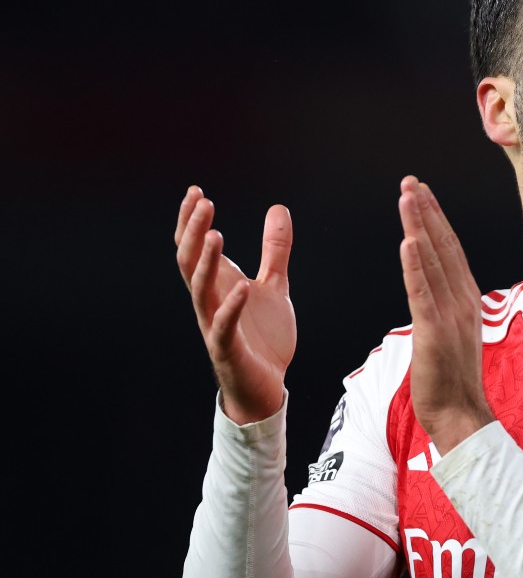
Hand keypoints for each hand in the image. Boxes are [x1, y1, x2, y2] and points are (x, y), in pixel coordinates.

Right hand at [175, 185, 295, 423]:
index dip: (191, 221)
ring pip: (200, 290)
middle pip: (190, 261)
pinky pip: (224, 326)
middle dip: (194, 231)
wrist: (267, 386)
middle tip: (203, 202)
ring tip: (216, 235)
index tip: (196, 191)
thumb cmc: (264, 337)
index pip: (194, 247)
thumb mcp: (275, 285)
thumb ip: (274, 250)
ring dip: (206, 262)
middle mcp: (210, 301)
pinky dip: (231, 306)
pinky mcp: (228, 348)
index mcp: (219, 284)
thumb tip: (278, 208)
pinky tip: (242, 286)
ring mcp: (215, 325)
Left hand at [398, 175, 494, 451]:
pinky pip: (422, 293)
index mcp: (467, 298)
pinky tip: (408, 242)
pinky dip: (415, 266)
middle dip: (426, 212)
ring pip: (431, 261)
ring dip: (419, 226)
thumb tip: (435, 287)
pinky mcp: (433, 331)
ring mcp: (450, 314)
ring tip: (407, 197)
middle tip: (410, 181)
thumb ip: (446, 306)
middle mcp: (463, 300)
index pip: (450, 250)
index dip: (436, 219)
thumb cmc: (452, 379)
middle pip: (442, 246)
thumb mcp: (453, 333)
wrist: (461, 414)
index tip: (422, 193)